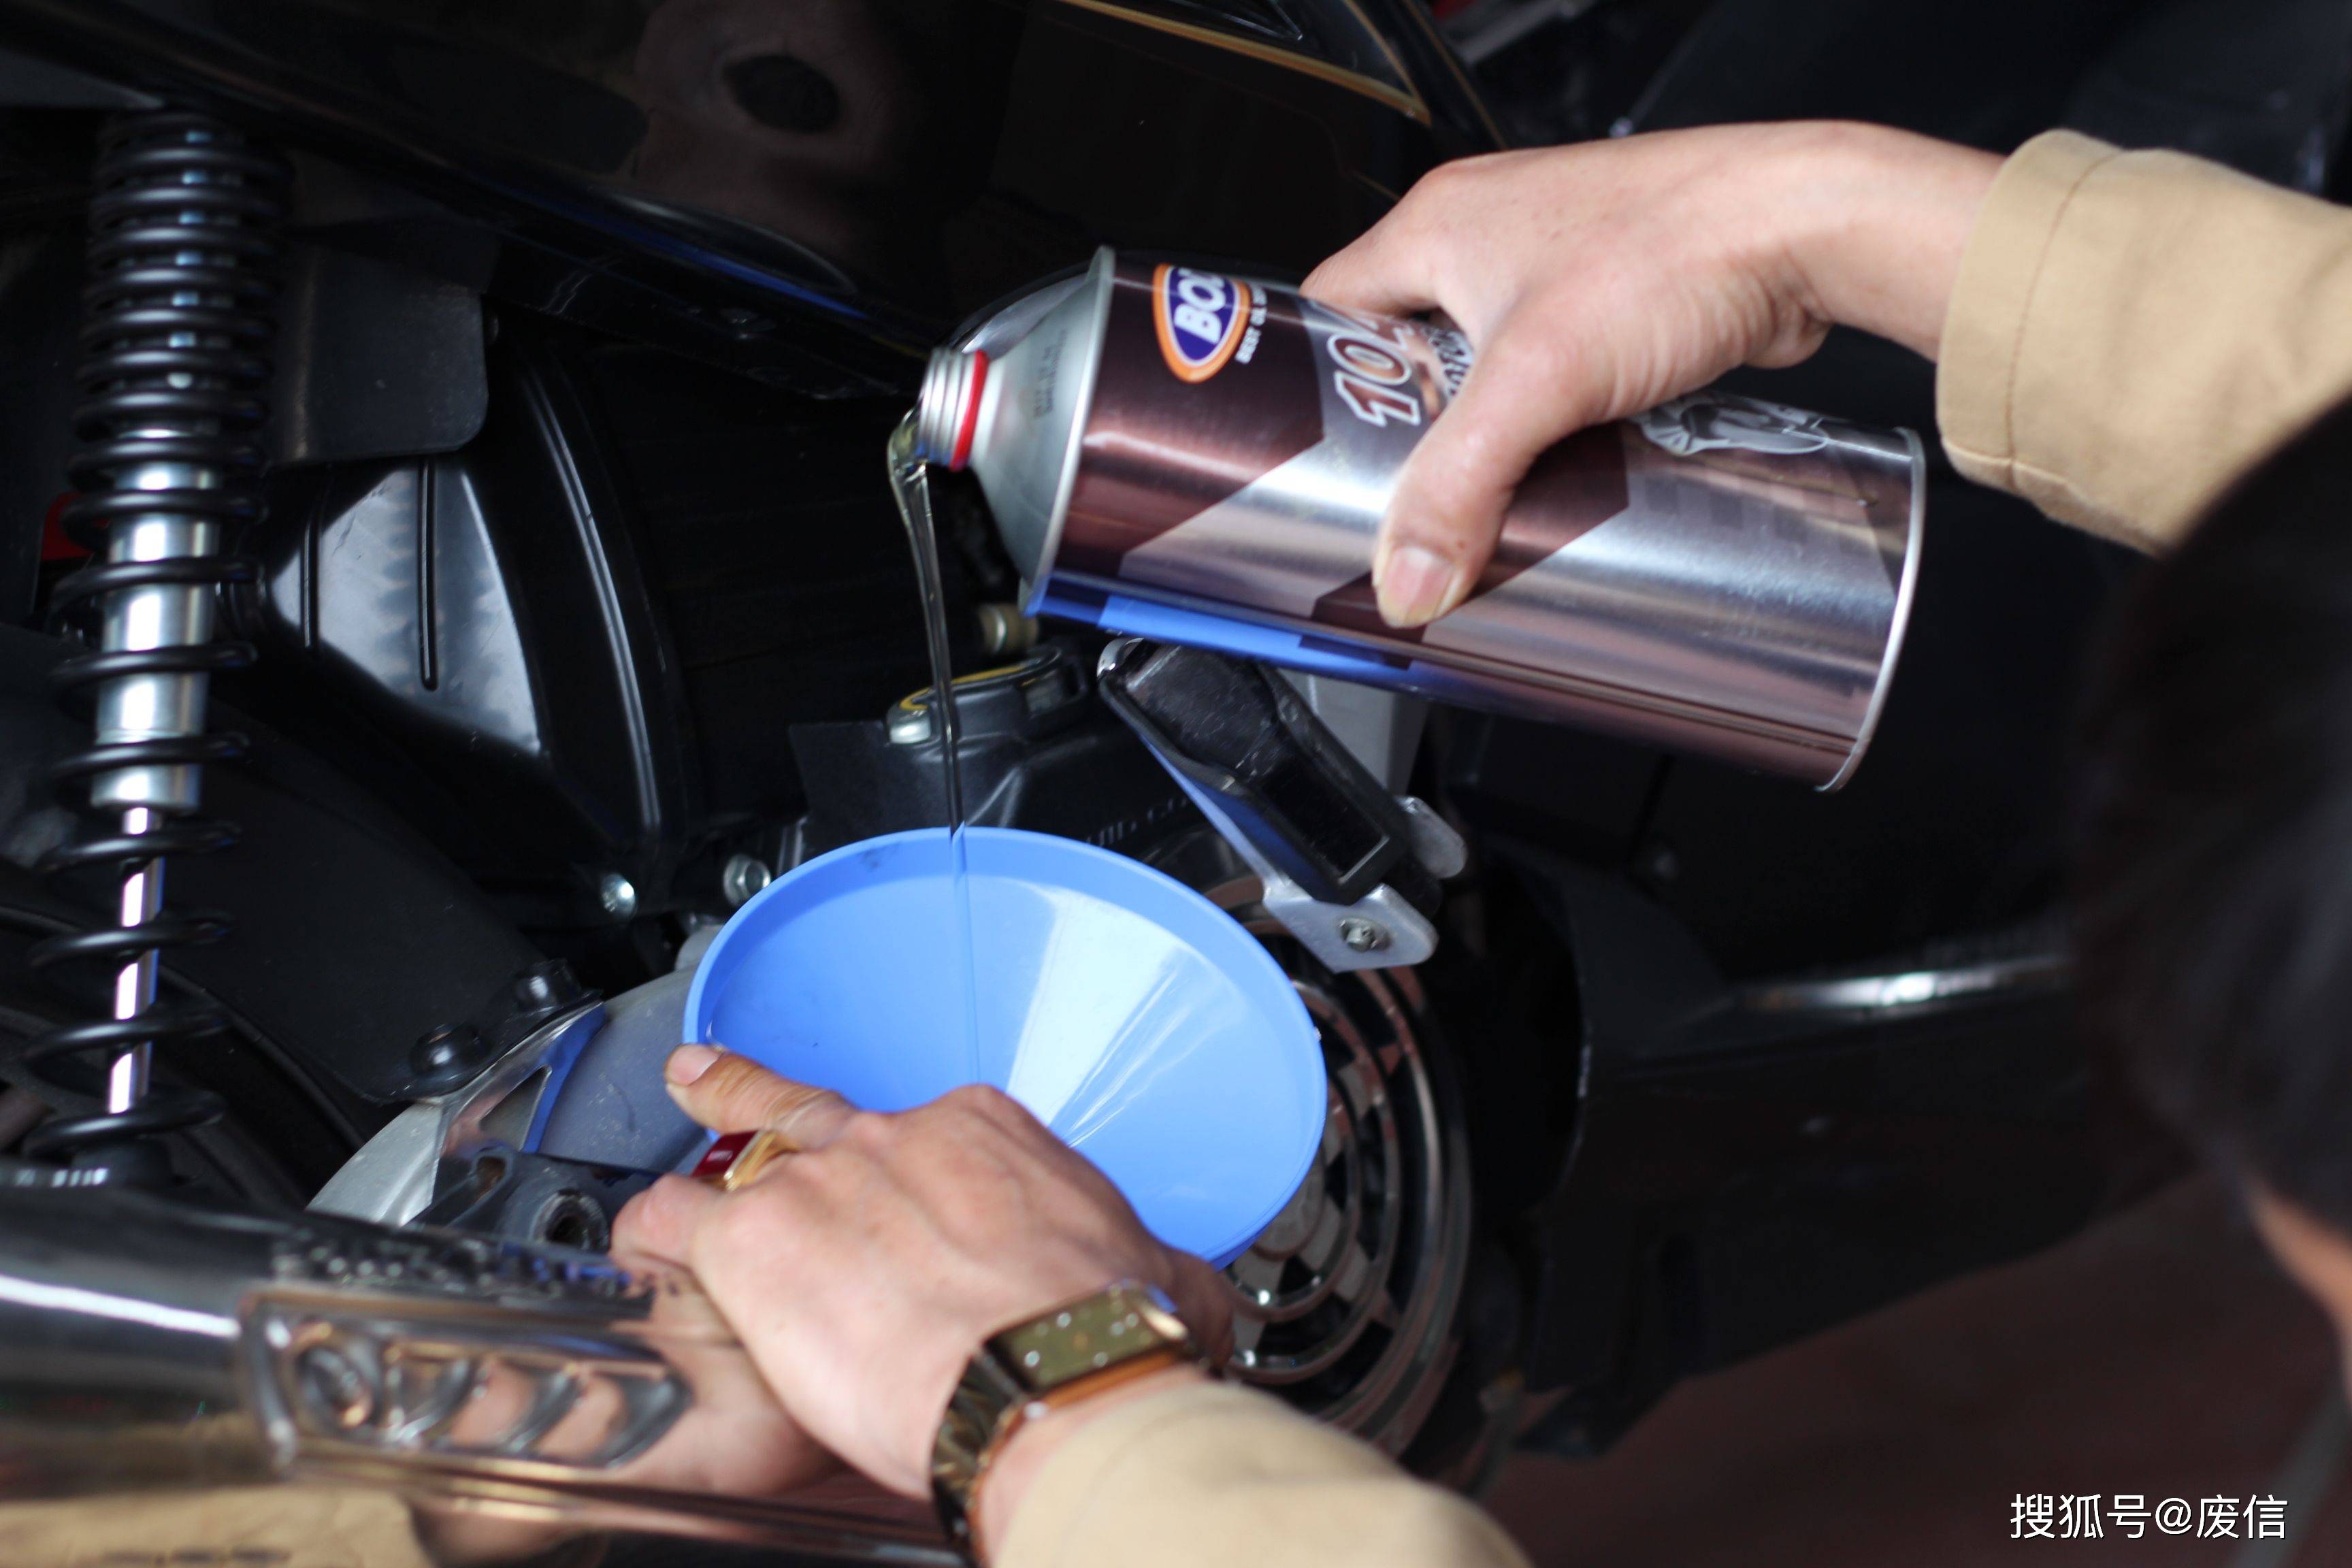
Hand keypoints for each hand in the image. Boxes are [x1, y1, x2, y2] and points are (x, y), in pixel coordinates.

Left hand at [612, 1046, 1233, 1508]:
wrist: (1056, 1382)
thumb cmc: (1110, 1339)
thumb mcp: (1164, 1281)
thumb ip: (1153, 1268)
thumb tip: (1189, 1294)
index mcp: (989, 1136)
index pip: (928, 1131)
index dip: (904, 1171)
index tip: (903, 1206)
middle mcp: (899, 1138)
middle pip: (813, 1111)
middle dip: (758, 1097)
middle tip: (716, 1080)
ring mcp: (821, 1180)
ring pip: (734, 1158)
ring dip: (698, 1177)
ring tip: (661, 1190)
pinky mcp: (758, 1241)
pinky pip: (673, 1221)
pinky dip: (648, 1238)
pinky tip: (636, 1259)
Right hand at [1302, 120, 2000, 624]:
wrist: (1807, 226)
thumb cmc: (1680, 243)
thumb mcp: (1538, 379)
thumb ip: (1459, 487)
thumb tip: (1409, 578)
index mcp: (1439, 222)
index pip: (1329, 306)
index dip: (1312, 380)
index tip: (1314, 452)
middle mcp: (1492, 233)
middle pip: (1408, 351)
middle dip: (1407, 429)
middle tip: (1402, 497)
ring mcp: (1559, 265)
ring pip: (1487, 369)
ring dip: (1486, 433)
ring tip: (1480, 497)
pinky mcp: (1621, 301)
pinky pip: (1557, 377)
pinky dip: (1552, 425)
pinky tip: (1562, 470)